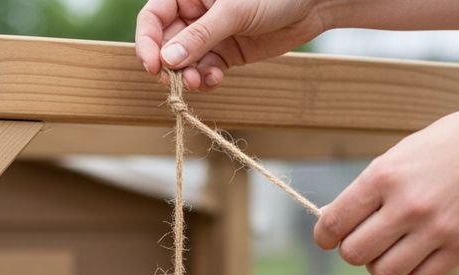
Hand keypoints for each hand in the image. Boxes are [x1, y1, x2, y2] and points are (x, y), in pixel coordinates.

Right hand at [135, 0, 327, 89]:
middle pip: (166, 44)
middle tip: (177, 83)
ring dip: (188, 76)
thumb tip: (167, 60)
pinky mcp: (225, 53)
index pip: (154, 17)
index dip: (148, 42)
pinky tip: (215, 79)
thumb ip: (199, 36)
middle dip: (170, 65)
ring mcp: (209, 34)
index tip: (153, 65)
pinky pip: (205, 70)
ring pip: (185, 62)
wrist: (310, 4)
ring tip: (199, 82)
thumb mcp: (233, 11)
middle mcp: (194, 13)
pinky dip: (207, 79)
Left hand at [313, 99, 458, 274]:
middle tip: (367, 239)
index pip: (334, 223)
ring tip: (394, 246)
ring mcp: (436, 228)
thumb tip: (335, 227)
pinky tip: (417, 252)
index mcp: (385, 175)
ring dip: (381, 264)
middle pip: (354, 254)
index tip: (329, 238)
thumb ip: (369, 190)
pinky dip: (410, 272)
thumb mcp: (402, 154)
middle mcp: (408, 204)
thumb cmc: (449, 146)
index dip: (325, 236)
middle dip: (354, 250)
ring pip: (383, 272)